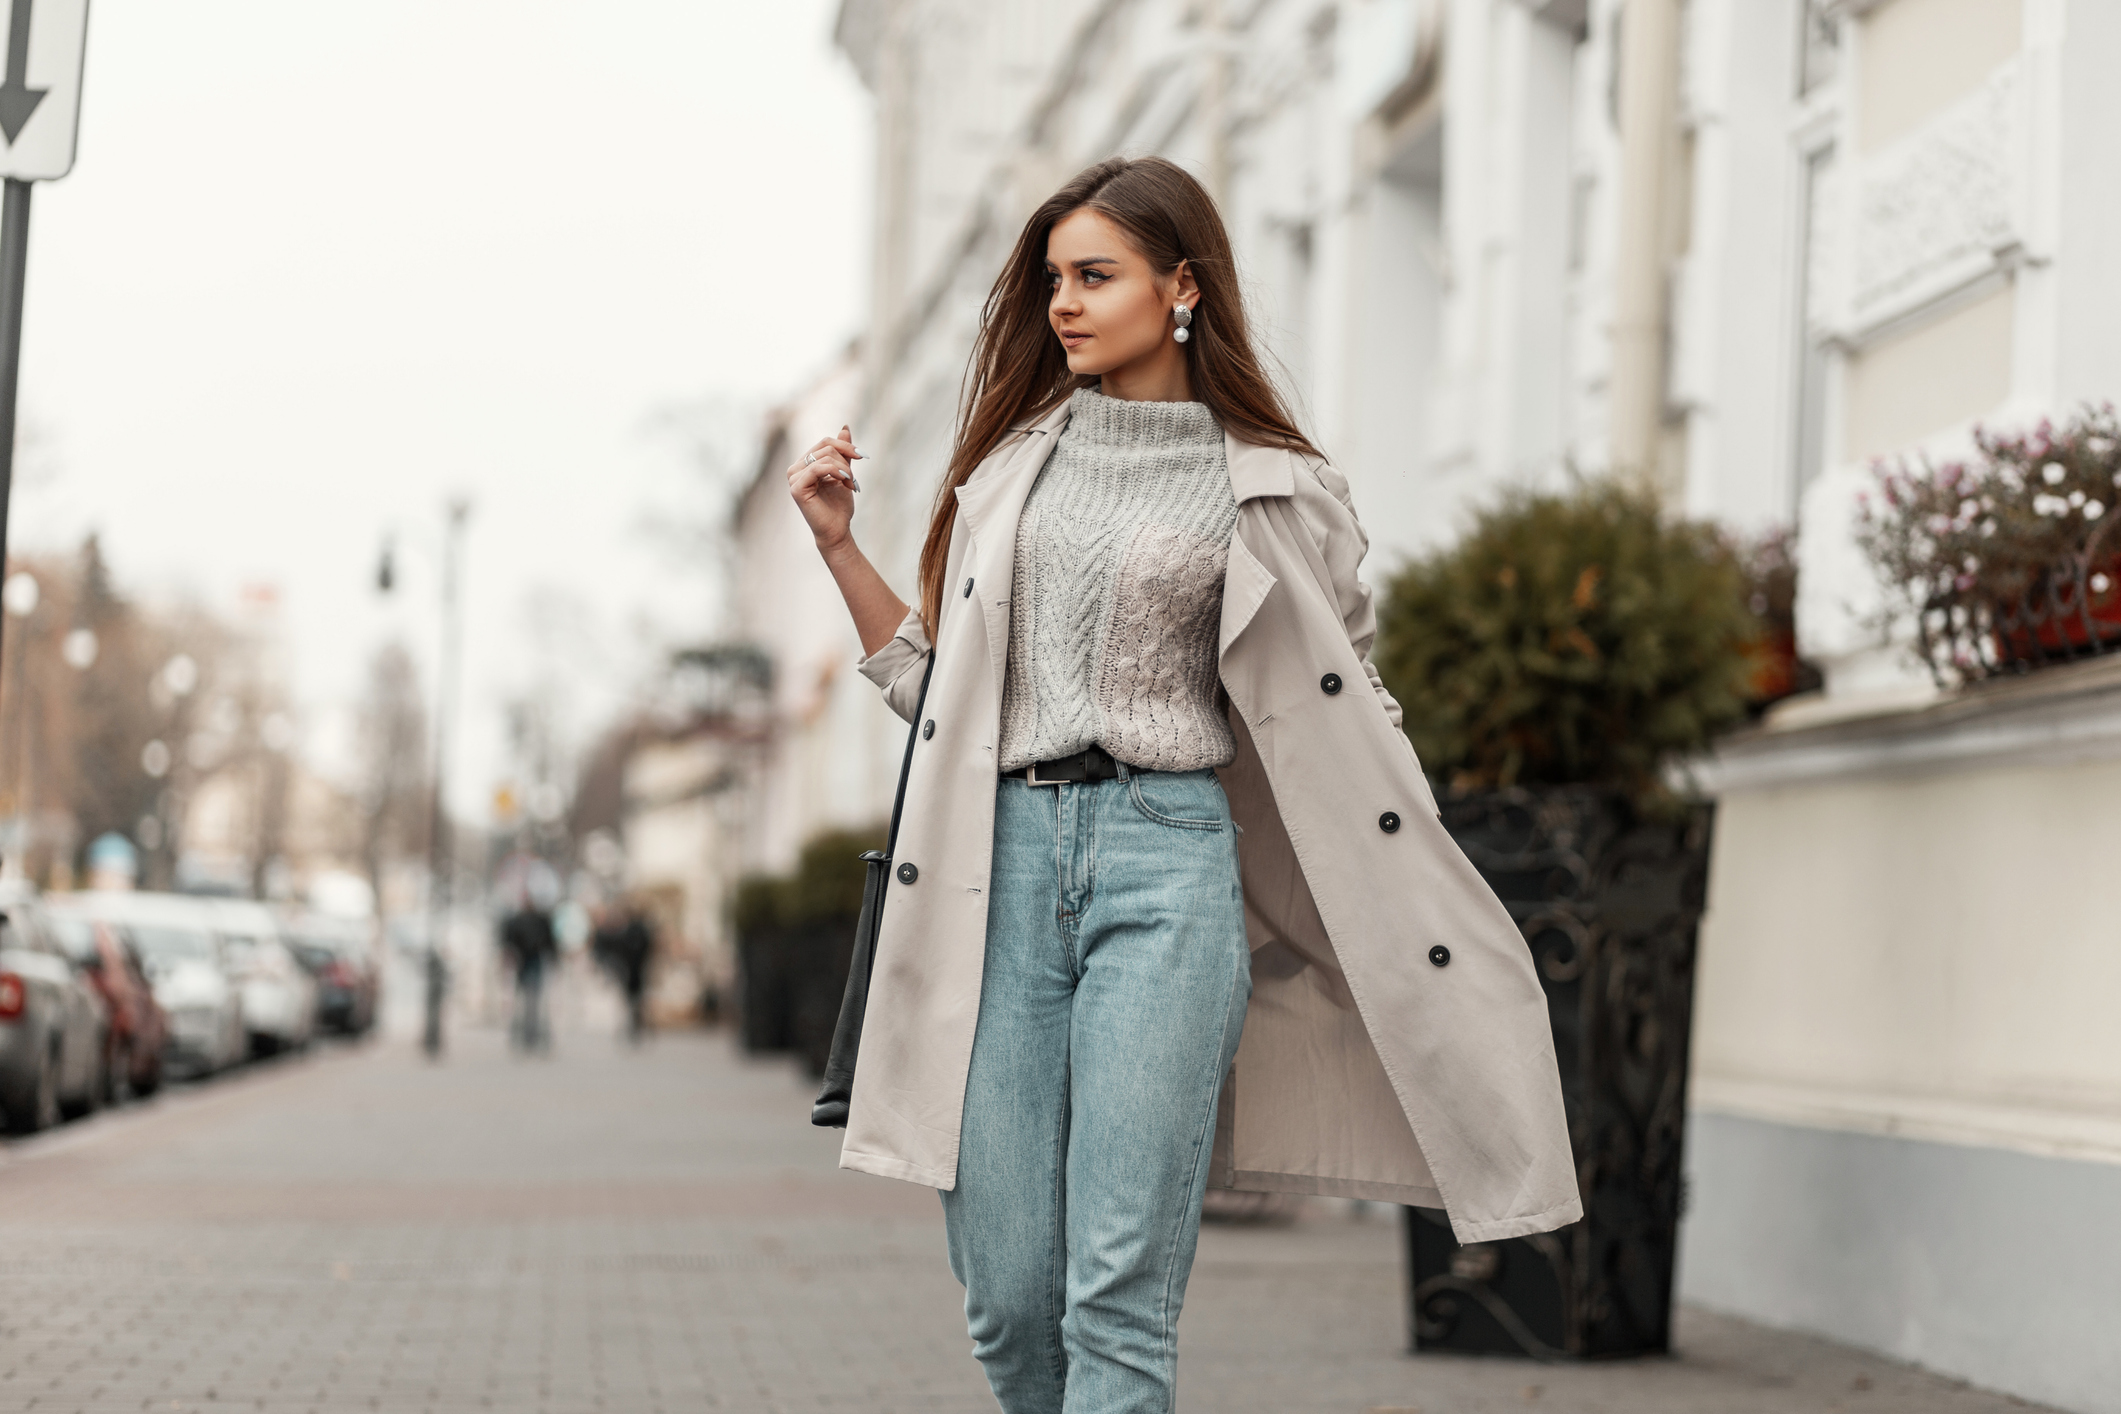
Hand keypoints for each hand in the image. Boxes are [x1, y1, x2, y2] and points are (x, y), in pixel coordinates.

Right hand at [787, 426, 862, 552]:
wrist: (837, 530)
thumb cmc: (839, 505)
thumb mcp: (844, 473)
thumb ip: (842, 452)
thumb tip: (844, 427)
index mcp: (804, 464)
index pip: (825, 443)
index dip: (845, 446)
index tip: (862, 455)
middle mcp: (795, 468)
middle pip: (825, 447)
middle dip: (846, 459)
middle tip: (854, 478)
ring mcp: (793, 478)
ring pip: (824, 457)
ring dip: (844, 469)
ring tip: (851, 484)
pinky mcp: (796, 488)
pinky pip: (817, 468)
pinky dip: (835, 471)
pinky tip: (845, 481)